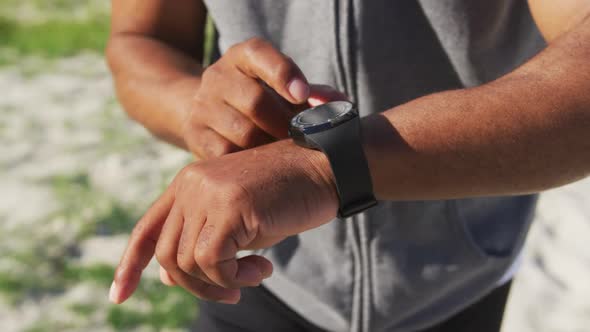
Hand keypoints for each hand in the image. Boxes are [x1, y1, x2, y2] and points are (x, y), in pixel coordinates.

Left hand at [109, 140, 338, 303]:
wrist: (327, 167)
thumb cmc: (288, 196)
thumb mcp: (240, 224)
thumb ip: (203, 243)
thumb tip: (168, 277)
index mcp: (188, 184)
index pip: (148, 229)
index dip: (130, 264)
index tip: (118, 296)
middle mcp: (190, 184)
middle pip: (167, 254)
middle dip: (196, 285)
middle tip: (235, 290)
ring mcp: (207, 192)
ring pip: (187, 262)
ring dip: (221, 283)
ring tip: (255, 275)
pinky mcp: (229, 205)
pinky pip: (213, 262)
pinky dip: (235, 278)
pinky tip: (263, 268)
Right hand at [182, 37, 347, 158]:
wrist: (211, 112)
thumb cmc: (263, 100)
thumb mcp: (285, 90)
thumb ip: (315, 95)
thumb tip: (340, 104)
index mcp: (242, 57)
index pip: (259, 54)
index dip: (283, 73)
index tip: (302, 94)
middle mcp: (218, 76)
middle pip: (255, 101)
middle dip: (283, 124)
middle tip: (299, 139)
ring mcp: (203, 106)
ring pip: (242, 133)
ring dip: (269, 147)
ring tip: (283, 153)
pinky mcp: (195, 134)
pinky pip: (227, 154)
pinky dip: (249, 162)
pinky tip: (261, 164)